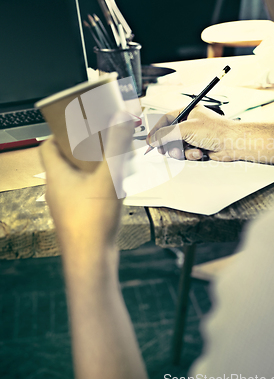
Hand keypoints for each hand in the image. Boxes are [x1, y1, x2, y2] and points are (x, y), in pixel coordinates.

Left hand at [39, 115, 133, 262]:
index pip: (46, 146)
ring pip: (75, 178)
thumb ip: (117, 146)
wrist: (91, 260)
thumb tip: (122, 118)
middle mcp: (56, 189)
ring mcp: (65, 204)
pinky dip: (96, 185)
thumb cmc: (92, 222)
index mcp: (56, 176)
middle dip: (82, 149)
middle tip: (99, 142)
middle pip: (63, 161)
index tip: (75, 126)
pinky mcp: (76, 216)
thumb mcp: (109, 177)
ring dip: (91, 168)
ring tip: (110, 163)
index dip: (59, 133)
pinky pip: (83, 193)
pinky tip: (114, 188)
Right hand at [146, 105, 238, 160]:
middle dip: (169, 144)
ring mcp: (194, 136)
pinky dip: (192, 154)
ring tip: (191, 150)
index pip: (166, 119)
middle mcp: (191, 123)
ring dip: (182, 151)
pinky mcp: (199, 147)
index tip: (150, 140)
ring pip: (177, 146)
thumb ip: (166, 134)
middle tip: (166, 149)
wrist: (233, 144)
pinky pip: (187, 153)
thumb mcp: (186, 129)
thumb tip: (154, 139)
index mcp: (188, 112)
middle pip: (170, 135)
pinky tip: (201, 152)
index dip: (157, 130)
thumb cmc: (216, 130)